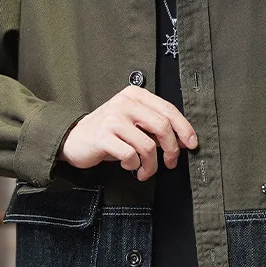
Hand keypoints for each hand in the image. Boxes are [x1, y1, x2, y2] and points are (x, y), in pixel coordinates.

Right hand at [59, 85, 197, 180]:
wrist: (74, 138)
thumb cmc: (108, 132)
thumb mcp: (132, 120)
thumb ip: (154, 124)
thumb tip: (182, 139)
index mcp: (135, 95)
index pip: (169, 109)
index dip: (184, 129)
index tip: (191, 144)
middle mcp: (125, 103)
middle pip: (162, 127)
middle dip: (172, 149)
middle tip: (170, 163)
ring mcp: (113, 119)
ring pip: (148, 146)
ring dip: (151, 165)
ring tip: (145, 171)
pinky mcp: (103, 136)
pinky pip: (130, 156)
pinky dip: (134, 166)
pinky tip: (129, 166)